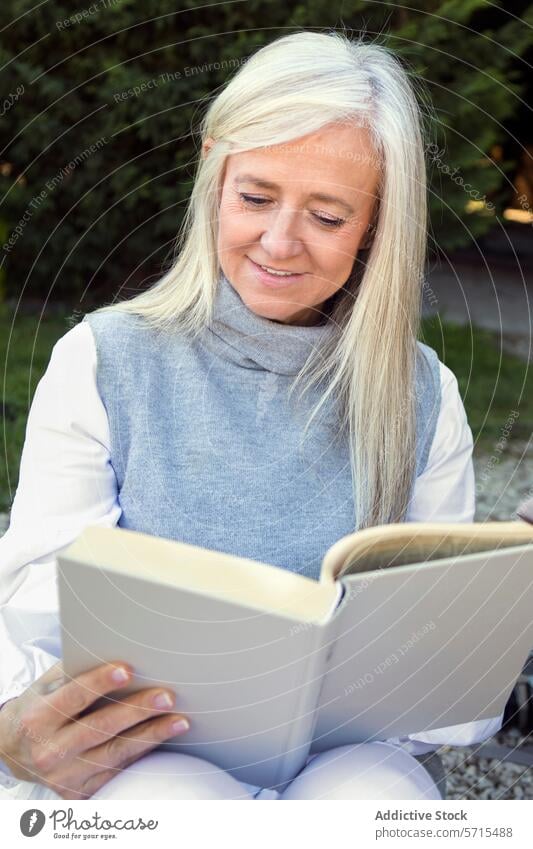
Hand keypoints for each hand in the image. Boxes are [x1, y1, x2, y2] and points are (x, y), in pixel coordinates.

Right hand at [0, 660, 189, 798]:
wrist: (13, 752)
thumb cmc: (39, 708)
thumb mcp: (46, 687)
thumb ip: (74, 673)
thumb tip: (117, 653)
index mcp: (38, 719)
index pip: (74, 697)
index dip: (100, 682)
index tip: (128, 669)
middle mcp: (49, 752)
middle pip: (100, 729)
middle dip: (136, 711)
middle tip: (166, 697)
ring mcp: (63, 777)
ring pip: (114, 755)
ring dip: (151, 736)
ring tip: (179, 721)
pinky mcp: (77, 794)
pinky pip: (115, 774)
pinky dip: (142, 757)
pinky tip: (162, 742)